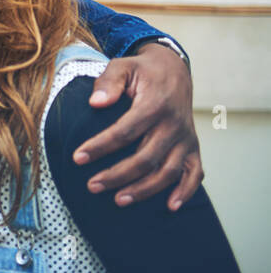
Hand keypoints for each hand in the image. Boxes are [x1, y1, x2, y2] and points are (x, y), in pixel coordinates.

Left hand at [76, 41, 200, 210]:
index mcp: (154, 105)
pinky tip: (169, 207)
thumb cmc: (141, 71)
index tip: (77, 158)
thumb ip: (108, 82)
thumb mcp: (122, 66)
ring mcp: (186, 138)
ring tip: (118, 200)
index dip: (100, 146)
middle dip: (117, 175)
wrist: (174, 70)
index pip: (125, 131)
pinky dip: (185, 191)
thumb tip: (95, 103)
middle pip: (146, 158)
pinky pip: (195, 174)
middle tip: (92, 186)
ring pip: (168, 171)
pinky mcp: (193, 147)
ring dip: (144, 189)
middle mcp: (173, 125)